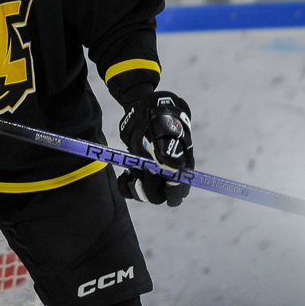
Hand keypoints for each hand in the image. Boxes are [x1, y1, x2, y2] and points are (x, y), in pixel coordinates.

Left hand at [117, 91, 193, 206]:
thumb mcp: (164, 129)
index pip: (180, 190)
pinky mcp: (139, 169)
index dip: (171, 192)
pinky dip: (126, 187)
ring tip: (130, 172)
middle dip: (149, 190)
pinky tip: (124, 176)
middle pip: (162, 196)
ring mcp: (152, 172)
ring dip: (136, 189)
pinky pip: (132, 188)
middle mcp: (167, 173)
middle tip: (139, 172)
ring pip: (146, 195)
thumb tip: (175, 170)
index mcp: (180, 165)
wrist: (144, 108)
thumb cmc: (159, 117)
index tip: (159, 180)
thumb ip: (168, 150)